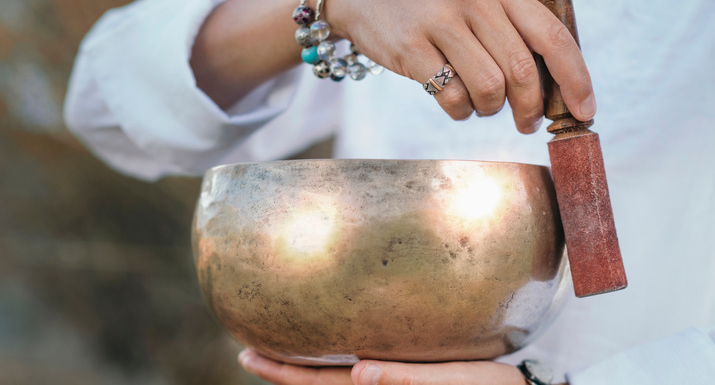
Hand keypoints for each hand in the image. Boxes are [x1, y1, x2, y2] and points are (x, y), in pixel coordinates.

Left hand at [238, 349, 534, 383]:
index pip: (322, 384)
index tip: (249, 354)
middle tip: (246, 350)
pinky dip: (333, 361)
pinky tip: (328, 345)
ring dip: (303, 366)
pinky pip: (357, 372)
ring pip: (335, 378)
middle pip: (320, 383)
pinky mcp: (405, 375)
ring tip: (274, 347)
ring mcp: (389, 384)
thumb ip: (409, 380)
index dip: (285, 373)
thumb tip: (360, 371)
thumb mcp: (456, 383)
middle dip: (282, 370)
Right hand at [327, 0, 594, 132]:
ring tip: (479, 104)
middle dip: (531, 108)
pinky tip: (454, 102)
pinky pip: (451, 98)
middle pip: (523, 71)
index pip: (553, 36)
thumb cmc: (432, 7)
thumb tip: (556, 89)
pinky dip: (459, 112)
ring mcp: (441, 22)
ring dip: (490, 110)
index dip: (576, 79)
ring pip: (490, 88)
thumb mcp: (477, 2)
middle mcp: (474, 1)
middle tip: (526, 123)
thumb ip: (513, 34)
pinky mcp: (411, 47)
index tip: (584, 112)